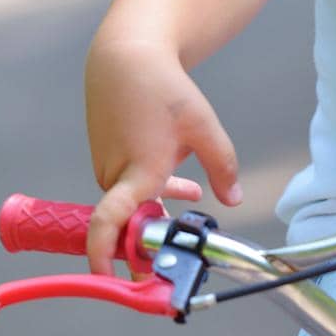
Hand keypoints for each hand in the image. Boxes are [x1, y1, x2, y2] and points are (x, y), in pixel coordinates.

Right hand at [84, 36, 242, 273]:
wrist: (126, 57)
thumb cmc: (164, 90)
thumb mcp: (204, 127)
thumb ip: (222, 167)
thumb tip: (232, 201)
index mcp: (139, 172)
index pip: (109, 223)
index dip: (105, 254)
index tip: (109, 278)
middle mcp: (115, 174)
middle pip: (132, 218)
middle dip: (157, 228)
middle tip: (182, 233)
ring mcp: (105, 165)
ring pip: (132, 199)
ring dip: (158, 201)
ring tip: (191, 191)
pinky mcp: (103, 155)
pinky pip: (126, 183)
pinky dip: (148, 184)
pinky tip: (176, 174)